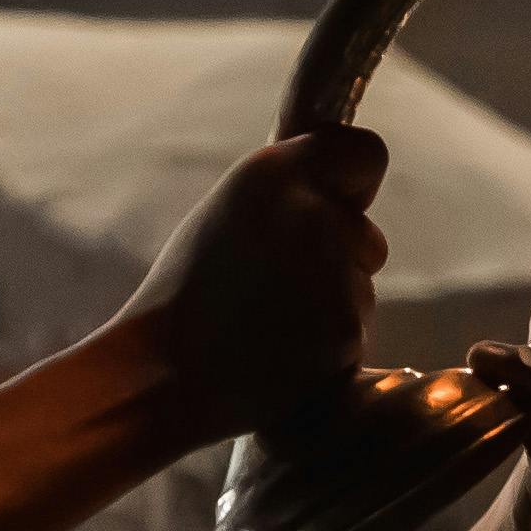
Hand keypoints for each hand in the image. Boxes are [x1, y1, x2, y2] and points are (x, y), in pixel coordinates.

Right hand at [121, 131, 387, 443]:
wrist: (160, 377)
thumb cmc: (184, 299)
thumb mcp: (226, 217)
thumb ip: (287, 197)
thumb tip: (341, 194)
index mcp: (273, 174)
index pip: (365, 153)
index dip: (355, 185)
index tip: (341, 205)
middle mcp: (312, 215)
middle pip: (370, 238)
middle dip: (341, 264)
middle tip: (277, 290)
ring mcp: (335, 275)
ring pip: (362, 291)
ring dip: (332, 309)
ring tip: (266, 327)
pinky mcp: (346, 333)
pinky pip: (356, 336)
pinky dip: (328, 350)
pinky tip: (279, 358)